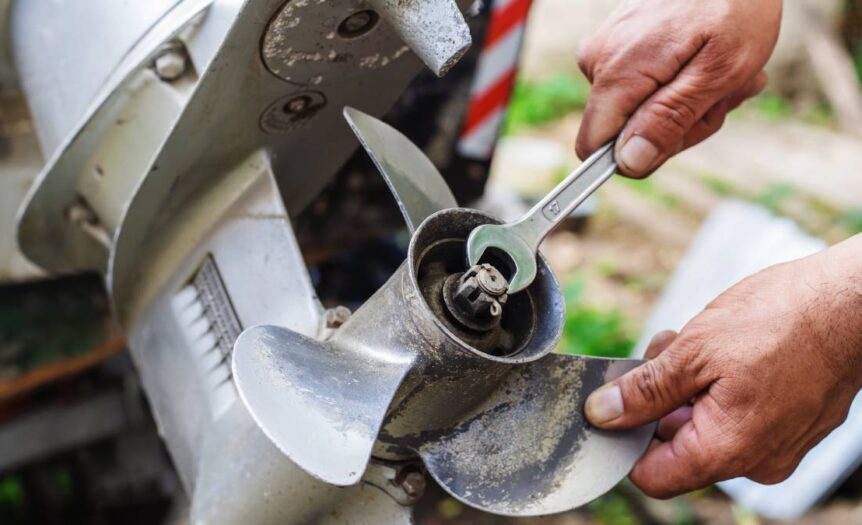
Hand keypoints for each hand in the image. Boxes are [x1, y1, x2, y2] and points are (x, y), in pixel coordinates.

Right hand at [576, 0, 781, 177]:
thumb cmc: (735, 7)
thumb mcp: (717, 73)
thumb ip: (669, 120)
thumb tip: (629, 162)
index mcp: (617, 73)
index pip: (593, 147)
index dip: (636, 155)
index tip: (680, 133)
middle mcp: (599, 61)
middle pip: (624, 132)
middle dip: (677, 125)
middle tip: (718, 96)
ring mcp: (606, 49)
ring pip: (638, 111)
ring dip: (685, 104)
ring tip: (719, 72)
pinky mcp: (619, 43)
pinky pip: (642, 86)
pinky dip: (679, 82)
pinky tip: (705, 60)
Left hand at [585, 235, 861, 497]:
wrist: (853, 301)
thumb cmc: (781, 320)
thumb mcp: (694, 351)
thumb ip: (645, 390)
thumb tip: (602, 414)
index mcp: (728, 450)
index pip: (653, 476)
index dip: (625, 439)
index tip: (615, 400)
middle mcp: (756, 460)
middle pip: (678, 446)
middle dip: (657, 400)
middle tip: (662, 354)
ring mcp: (778, 443)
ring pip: (706, 425)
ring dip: (686, 386)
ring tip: (691, 342)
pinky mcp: (792, 422)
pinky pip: (737, 415)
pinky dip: (717, 386)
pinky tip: (718, 347)